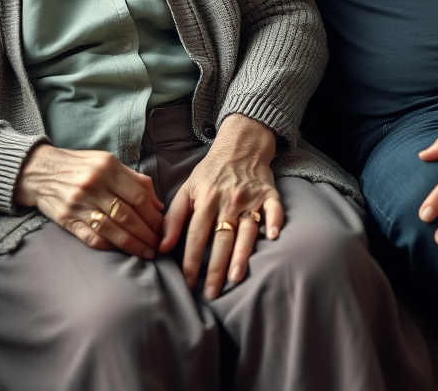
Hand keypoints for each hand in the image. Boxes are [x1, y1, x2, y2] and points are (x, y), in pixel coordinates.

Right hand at [15, 144, 164, 258]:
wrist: (41, 170)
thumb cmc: (81, 166)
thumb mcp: (109, 162)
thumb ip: (135, 181)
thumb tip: (158, 205)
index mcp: (108, 168)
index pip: (138, 197)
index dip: (153, 216)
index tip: (163, 228)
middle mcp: (94, 185)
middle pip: (127, 216)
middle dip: (147, 234)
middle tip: (158, 246)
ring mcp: (79, 204)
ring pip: (112, 230)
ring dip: (132, 245)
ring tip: (145, 253)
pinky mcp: (66, 219)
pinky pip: (91, 237)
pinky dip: (108, 246)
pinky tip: (121, 251)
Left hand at [160, 114, 282, 299]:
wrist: (240, 144)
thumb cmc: (210, 171)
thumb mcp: (187, 189)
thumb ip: (173, 218)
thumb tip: (161, 247)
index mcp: (206, 199)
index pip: (196, 235)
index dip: (191, 261)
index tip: (188, 283)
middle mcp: (228, 200)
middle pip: (221, 238)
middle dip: (215, 267)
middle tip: (211, 293)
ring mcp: (250, 197)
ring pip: (246, 229)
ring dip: (242, 253)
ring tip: (236, 277)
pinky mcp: (269, 194)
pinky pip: (274, 209)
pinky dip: (275, 221)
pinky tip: (273, 237)